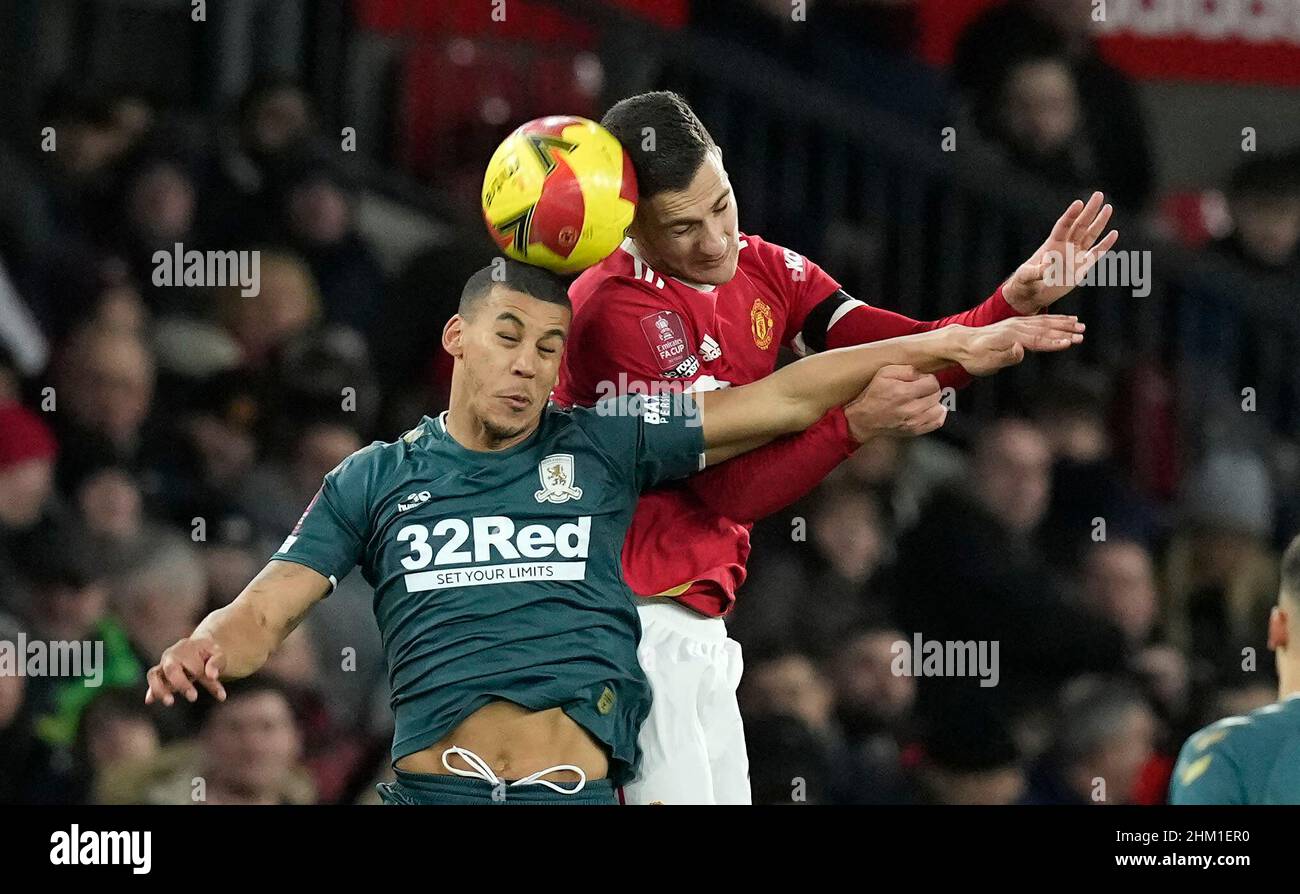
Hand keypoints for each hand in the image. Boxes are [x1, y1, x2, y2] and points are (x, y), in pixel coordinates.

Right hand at [145, 636, 227, 705]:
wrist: (197, 646)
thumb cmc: (209, 653)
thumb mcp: (218, 654)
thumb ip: (217, 663)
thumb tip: (212, 675)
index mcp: (188, 648)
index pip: (198, 668)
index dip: (210, 683)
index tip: (222, 696)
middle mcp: (172, 656)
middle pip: (171, 669)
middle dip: (181, 684)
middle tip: (193, 698)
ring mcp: (163, 665)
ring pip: (154, 674)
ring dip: (159, 689)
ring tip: (169, 702)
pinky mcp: (159, 674)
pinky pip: (152, 681)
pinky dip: (151, 691)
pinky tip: (149, 700)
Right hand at [844, 365, 945, 442]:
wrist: (864, 419)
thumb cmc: (873, 396)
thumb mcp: (884, 374)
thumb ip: (906, 370)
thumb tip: (921, 374)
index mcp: (904, 392)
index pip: (933, 383)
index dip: (928, 379)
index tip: (921, 380)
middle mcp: (911, 408)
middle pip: (937, 394)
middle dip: (930, 389)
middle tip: (920, 389)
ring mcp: (914, 422)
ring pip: (939, 408)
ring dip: (933, 402)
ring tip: (923, 400)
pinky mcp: (915, 430)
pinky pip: (937, 422)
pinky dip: (937, 414)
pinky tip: (929, 410)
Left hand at [947, 315, 1084, 375]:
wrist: (961, 343)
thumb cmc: (973, 358)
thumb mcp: (986, 362)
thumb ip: (1005, 356)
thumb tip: (1020, 349)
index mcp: (1011, 337)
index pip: (1037, 340)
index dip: (1054, 343)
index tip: (1070, 343)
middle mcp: (1016, 327)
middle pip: (1045, 330)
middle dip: (1065, 332)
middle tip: (1083, 335)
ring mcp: (1017, 324)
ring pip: (1045, 322)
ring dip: (1063, 324)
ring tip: (1080, 326)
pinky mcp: (1017, 324)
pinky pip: (1040, 319)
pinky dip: (1054, 320)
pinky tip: (1065, 320)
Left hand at [1003, 191, 1119, 314]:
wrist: (1033, 293)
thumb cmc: (1025, 282)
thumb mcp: (1026, 276)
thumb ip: (1036, 271)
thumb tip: (1048, 267)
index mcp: (1052, 245)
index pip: (1064, 226)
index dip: (1071, 215)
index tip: (1079, 203)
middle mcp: (1065, 246)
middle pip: (1080, 225)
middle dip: (1089, 210)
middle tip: (1098, 195)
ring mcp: (1075, 255)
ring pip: (1090, 235)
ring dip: (1099, 222)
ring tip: (1108, 207)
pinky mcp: (1082, 266)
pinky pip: (1096, 253)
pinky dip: (1105, 244)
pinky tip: (1114, 233)